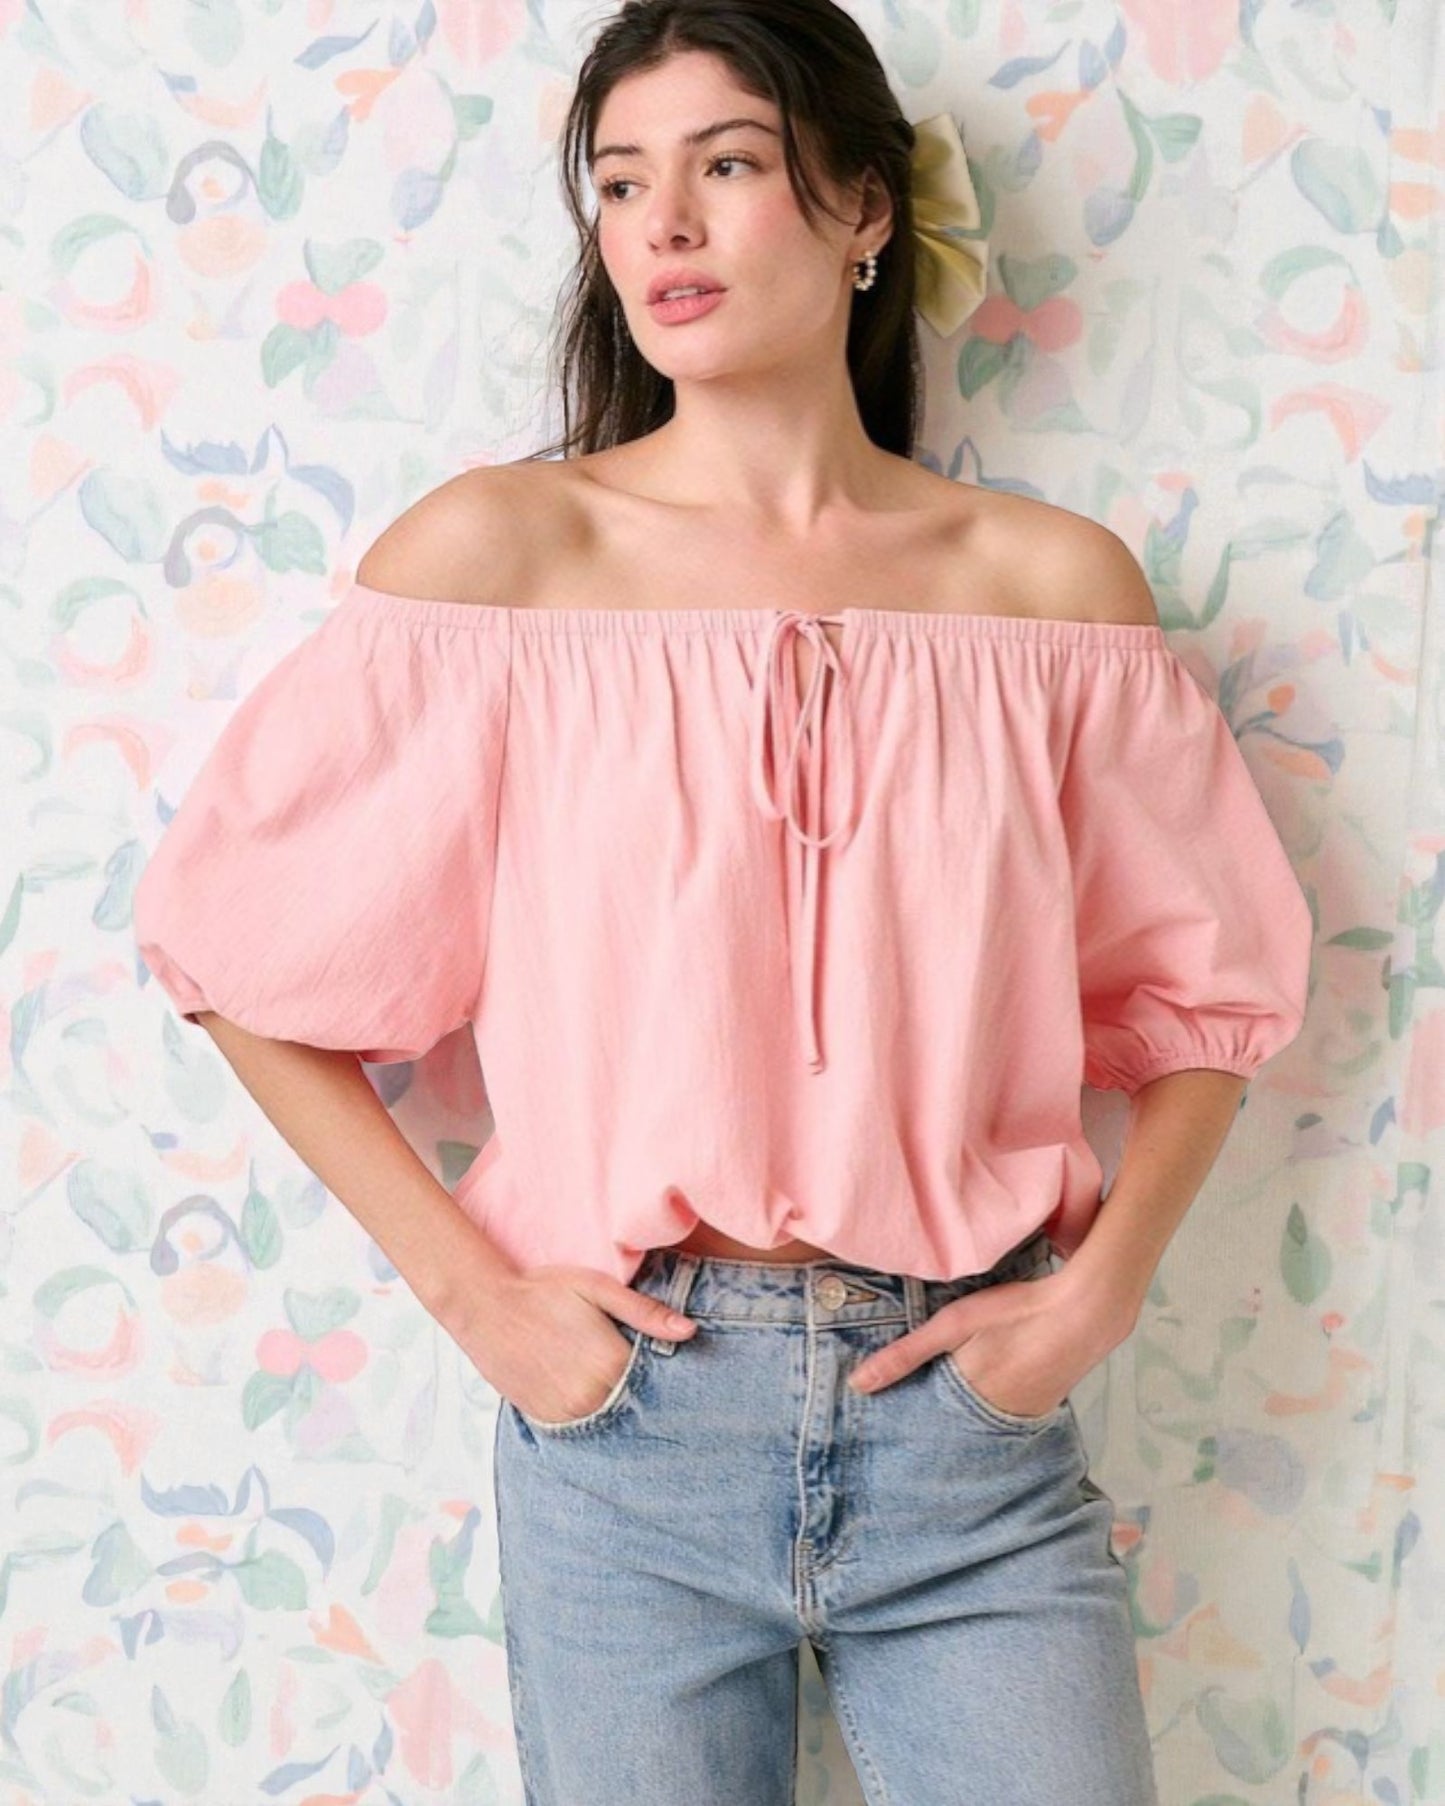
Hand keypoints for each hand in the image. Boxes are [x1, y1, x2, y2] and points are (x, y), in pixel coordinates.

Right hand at [445, 1263, 695, 1423]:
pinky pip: (581, 1428)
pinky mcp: (545, 1419)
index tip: (673, 1368)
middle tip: (642, 1377)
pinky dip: (591, 1415)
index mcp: (611, 1363)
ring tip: (609, 1381)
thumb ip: (644, 1312)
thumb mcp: (596, 1289)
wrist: (486, 1308)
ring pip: (609, 1420)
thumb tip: (689, 1332)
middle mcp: (592, 1397)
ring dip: (617, 1407)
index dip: (667, 1373)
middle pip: (636, 1404)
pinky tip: (588, 1393)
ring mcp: (567, 1413)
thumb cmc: (544, 1291)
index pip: (657, 1381)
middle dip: (645, 1393)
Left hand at [847, 1266, 1115, 1414]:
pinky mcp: (1042, 1409)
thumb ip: (906, 1354)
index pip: (924, 1421)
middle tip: (907, 1424)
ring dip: (964, 1416)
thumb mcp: (954, 1323)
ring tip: (943, 1408)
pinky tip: (987, 1393)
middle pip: (952, 1425)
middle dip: (933, 1423)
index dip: (906, 1419)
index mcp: (965, 1397)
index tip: (884, 1426)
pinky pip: (1005, 1417)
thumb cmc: (1016, 1311)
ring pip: (979, 1422)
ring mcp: (1021, 1417)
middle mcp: (993, 1417)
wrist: (1088, 1312)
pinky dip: (991, 1408)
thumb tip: (858, 1385)